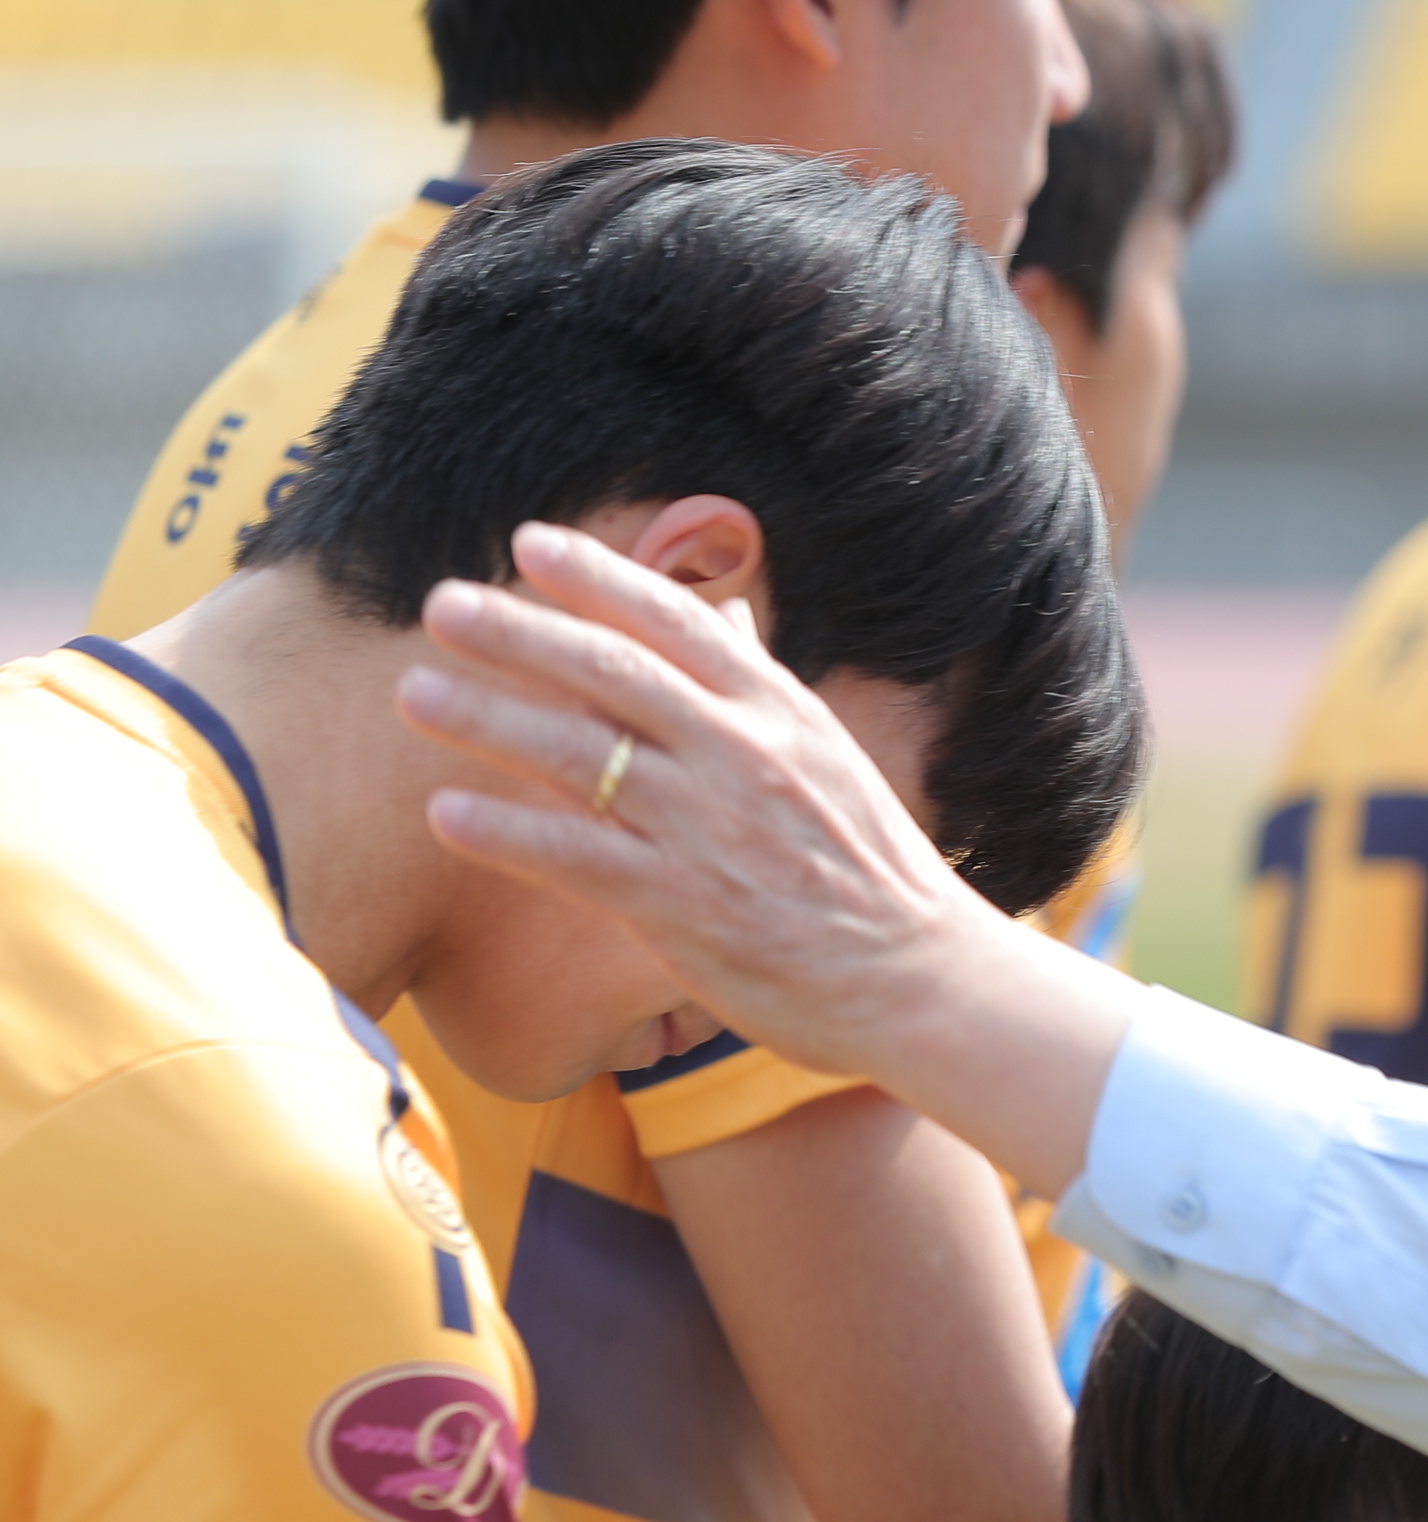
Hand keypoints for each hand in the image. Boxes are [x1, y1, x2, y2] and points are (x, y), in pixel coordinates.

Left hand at [398, 522, 1132, 1193]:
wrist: (918, 979)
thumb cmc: (869, 870)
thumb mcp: (828, 757)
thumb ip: (759, 686)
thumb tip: (721, 613)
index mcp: (781, 711)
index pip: (677, 621)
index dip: (598, 576)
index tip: (529, 542)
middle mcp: (745, 756)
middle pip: (613, 673)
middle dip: (520, 633)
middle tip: (441, 605)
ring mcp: (713, 830)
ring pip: (582, 756)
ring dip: (489, 720)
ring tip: (414, 692)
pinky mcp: (684, 907)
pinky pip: (578, 858)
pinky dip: (509, 834)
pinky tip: (445, 812)